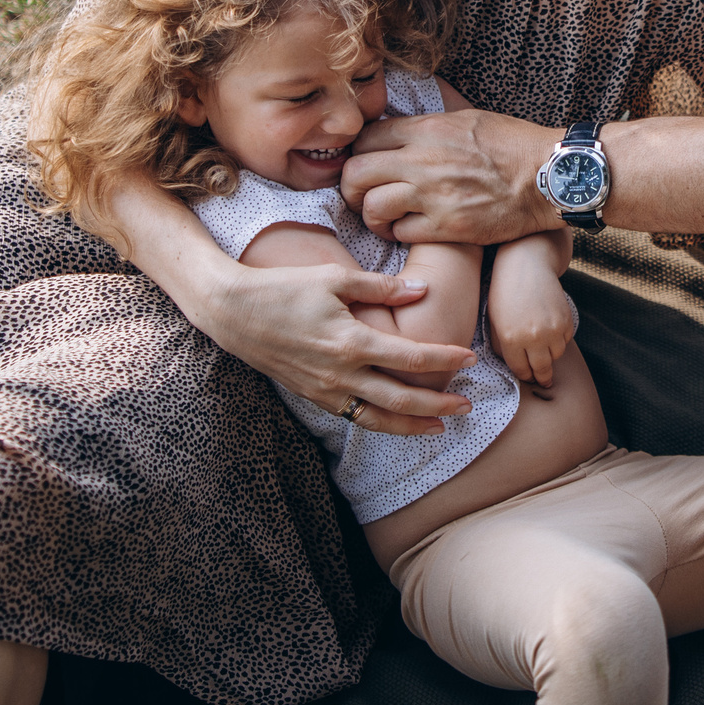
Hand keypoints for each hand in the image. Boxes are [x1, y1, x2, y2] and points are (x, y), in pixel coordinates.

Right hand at [166, 248, 476, 435]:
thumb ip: (381, 287)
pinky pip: (353, 417)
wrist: (233, 312)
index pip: (411, 358)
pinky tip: (397, 421)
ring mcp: (325, 389)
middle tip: (467, 406)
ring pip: (378, 418)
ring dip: (412, 425)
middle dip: (438, 405)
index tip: (470, 358)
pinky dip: (380, 423)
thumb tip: (422, 290)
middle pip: (401, 398)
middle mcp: (341, 372)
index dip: (444, 359)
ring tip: (440, 426)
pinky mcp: (313, 396)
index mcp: (351, 341)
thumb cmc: (284, 288)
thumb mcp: (334, 278)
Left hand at [344, 109, 563, 244]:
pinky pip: (400, 233)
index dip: (358, 153)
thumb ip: (429, 126)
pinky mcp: (447, 226)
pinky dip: (399, 233)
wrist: (549, 176)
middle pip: (356, 173)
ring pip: (372, 207)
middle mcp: (423, 161)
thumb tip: (399, 132)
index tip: (365, 165)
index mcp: (427, 130)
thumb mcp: (467, 119)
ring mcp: (433, 196)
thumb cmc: (513, 145)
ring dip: (373, 216)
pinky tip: (411, 229)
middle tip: (362, 195)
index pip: (365, 138)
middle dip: (352, 188)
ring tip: (384, 218)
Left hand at [486, 251, 575, 387]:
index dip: (524, 376)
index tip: (527, 377)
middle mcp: (534, 337)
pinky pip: (565, 340)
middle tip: (543, 381)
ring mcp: (553, 329)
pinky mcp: (566, 320)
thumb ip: (502, 347)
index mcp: (511, 340)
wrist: (526, 265)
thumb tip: (514, 365)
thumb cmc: (504, 292)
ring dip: (550, 356)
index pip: (521, 370)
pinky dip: (560, 340)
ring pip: (556, 356)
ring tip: (544, 351)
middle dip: (542, 377)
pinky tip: (550, 331)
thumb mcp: (494, 321)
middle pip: (542, 369)